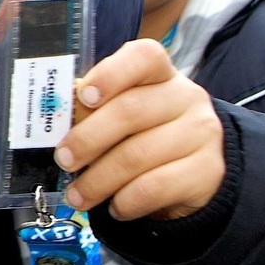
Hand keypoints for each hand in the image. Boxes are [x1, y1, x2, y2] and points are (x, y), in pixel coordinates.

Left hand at [57, 39, 224, 220]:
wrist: (194, 174)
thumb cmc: (143, 135)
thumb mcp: (119, 116)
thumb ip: (92, 111)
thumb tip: (56, 121)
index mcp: (160, 74)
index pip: (144, 57)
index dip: (110, 74)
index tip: (83, 96)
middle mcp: (186, 97)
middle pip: (130, 111)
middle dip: (87, 139)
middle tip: (63, 159)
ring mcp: (201, 133)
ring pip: (138, 155)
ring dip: (98, 180)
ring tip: (77, 196)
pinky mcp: (208, 170)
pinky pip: (156, 187)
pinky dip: (126, 201)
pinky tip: (114, 207)